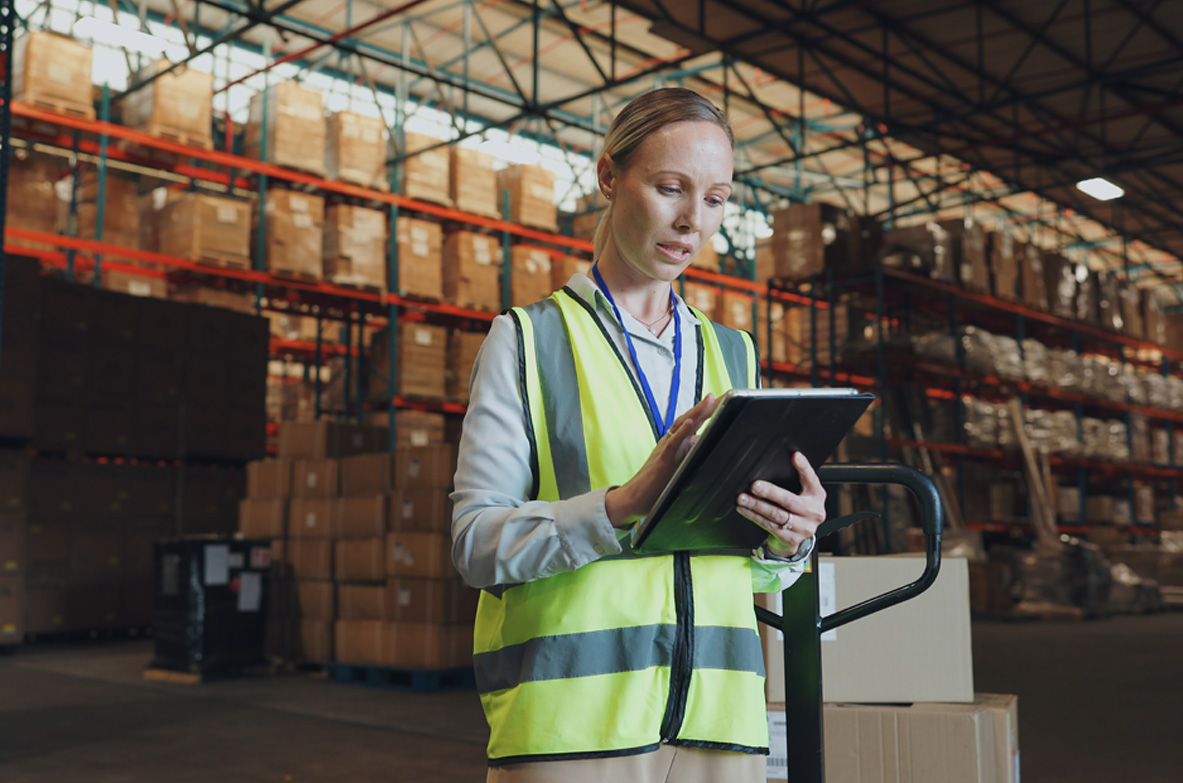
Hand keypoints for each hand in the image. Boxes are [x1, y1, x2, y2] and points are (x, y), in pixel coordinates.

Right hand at [605, 394, 720, 527]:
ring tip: (711, 399)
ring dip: (698, 412)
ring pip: (682, 425)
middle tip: (729, 393)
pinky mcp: (663, 460)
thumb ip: (692, 454)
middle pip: (692, 418)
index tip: (729, 397)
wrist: (634, 497)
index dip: (713, 409)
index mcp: (678, 441)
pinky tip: (690, 424)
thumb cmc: (657, 484)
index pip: (697, 421)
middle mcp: (672, 440)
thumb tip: (710, 448)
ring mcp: (667, 448)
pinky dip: (681, 432)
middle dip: (711, 405)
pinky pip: (672, 443)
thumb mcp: (680, 466)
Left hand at [736, 452, 825, 557]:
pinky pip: (769, 526)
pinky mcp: (790, 539)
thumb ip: (796, 479)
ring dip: (757, 506)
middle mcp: (813, 512)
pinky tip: (745, 510)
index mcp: (816, 496)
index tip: (795, 456)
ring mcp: (803, 528)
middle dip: (770, 492)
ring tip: (743, 498)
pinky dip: (754, 517)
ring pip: (776, 515)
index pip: (811, 479)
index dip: (804, 467)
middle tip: (755, 486)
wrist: (799, 536)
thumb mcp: (803, 493)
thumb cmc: (799, 509)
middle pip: (789, 500)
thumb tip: (776, 462)